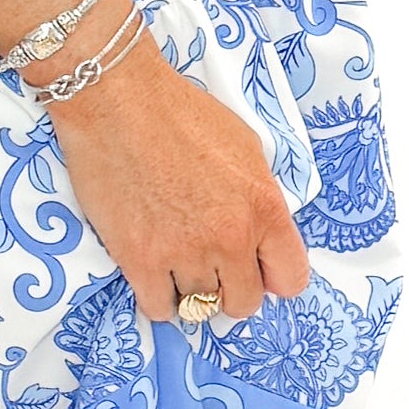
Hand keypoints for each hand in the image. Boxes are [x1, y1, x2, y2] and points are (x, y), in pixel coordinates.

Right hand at [43, 18, 312, 329]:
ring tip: (174, 259)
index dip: (272, 278)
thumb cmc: (179, 112)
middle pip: (243, 302)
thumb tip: (261, 237)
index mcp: (264, 207)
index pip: (290, 279)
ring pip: (199, 307)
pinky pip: (158, 309)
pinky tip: (152, 272)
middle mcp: (230, 237)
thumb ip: (259, 199)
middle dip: (228, 288)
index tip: (256, 272)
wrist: (118, 99)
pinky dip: (156, 297)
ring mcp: (185, 252)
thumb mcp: (245, 147)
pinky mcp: (139, 259)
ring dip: (188, 289)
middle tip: (210, 267)